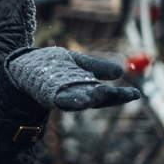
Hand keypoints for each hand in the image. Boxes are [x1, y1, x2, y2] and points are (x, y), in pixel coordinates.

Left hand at [6, 47, 140, 111]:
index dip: (121, 96)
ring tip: (104, 94)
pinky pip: (63, 100)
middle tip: (123, 94)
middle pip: (98, 99)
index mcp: (88, 89)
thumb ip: (97, 67)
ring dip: (93, 98)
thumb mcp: (79, 63)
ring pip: (82, 100)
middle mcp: (79, 96)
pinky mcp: (51, 97)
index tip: (136, 94)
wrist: (27, 68)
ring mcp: (65, 98)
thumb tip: (121, 70)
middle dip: (109, 97)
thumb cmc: (55, 67)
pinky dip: (72, 100)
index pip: (108, 95)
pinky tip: (81, 100)